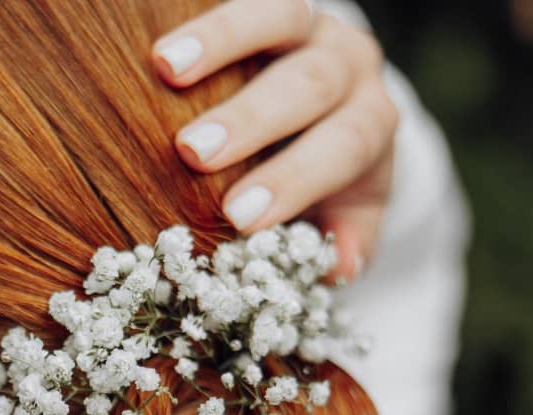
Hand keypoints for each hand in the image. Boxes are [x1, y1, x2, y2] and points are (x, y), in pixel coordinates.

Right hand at [152, 0, 397, 280]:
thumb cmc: (325, 172)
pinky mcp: (271, 5)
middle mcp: (349, 64)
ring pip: (280, 16)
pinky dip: (206, 17)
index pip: (343, 146)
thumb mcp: (349, 209)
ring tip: (167, 69)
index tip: (240, 216)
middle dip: (252, 119)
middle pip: (311, 84)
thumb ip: (348, 238)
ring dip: (222, 42)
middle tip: (194, 153)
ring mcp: (310, 24)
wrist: (334, 101)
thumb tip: (339, 270)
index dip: (294, 179)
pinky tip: (161, 44)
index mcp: (371, 122)